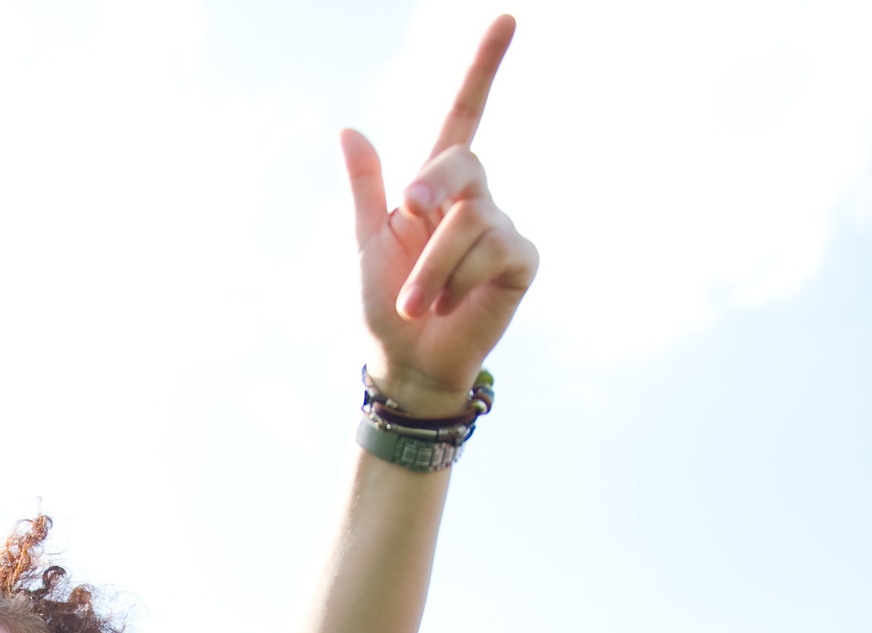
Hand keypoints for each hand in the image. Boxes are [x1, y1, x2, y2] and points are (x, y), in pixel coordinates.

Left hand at [341, 16, 537, 413]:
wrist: (405, 360)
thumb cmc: (384, 305)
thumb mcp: (366, 242)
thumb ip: (366, 187)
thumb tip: (349, 130)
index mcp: (434, 185)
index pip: (465, 113)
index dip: (484, 67)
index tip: (507, 19)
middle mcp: (474, 198)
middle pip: (462, 165)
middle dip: (429, 193)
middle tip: (408, 218)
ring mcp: (502, 227)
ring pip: (470, 221)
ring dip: (433, 269)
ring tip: (419, 304)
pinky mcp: (522, 260)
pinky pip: (493, 251)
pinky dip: (460, 282)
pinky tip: (453, 306)